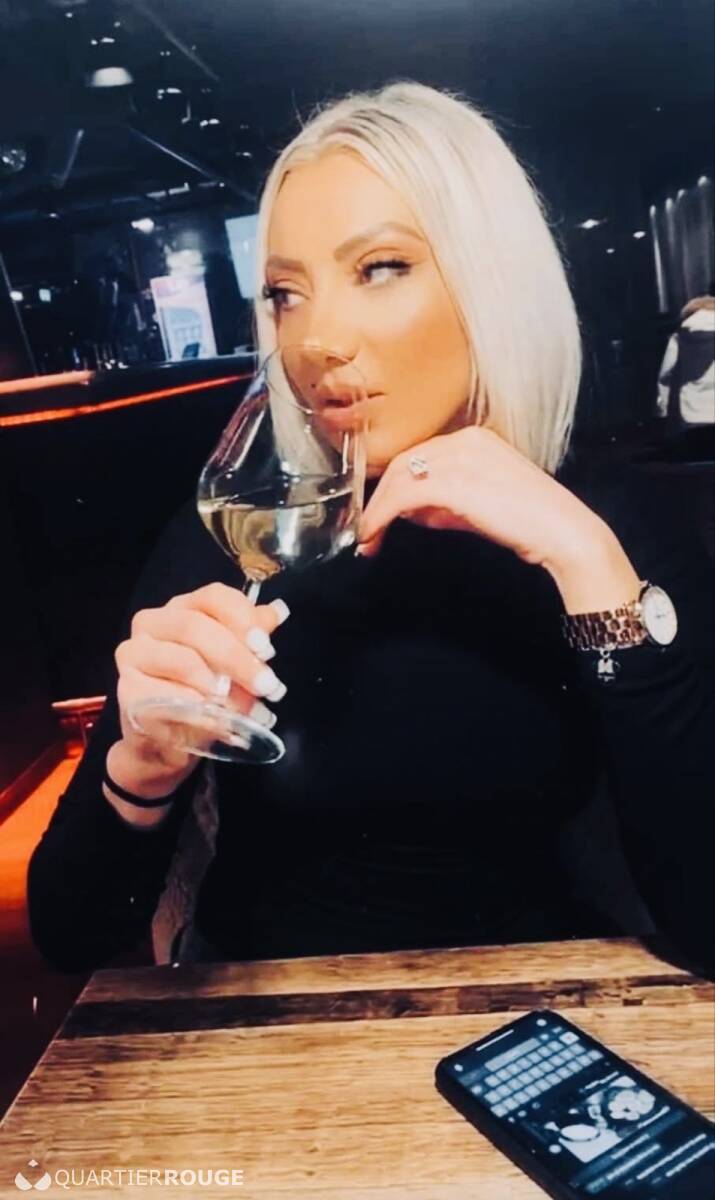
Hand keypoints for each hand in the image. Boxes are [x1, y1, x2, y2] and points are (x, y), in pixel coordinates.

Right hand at [109, 583, 289, 802]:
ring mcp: (133, 654)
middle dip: (237, 658)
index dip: (243, 619)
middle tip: (266, 685)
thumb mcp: (232, 666)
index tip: (266, 649)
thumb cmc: (201, 695)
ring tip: (245, 707)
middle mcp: (152, 623)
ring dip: (220, 686)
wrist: (167, 742)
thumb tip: (278, 612)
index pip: (213, 597)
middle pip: (196, 627)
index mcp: (182, 608)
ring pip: (182, 660)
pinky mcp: (126, 689)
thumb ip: (251, 638)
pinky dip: (197, 709)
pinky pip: (166, 696)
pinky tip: (216, 720)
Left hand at [358, 427, 640, 611]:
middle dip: (379, 500)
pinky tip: (374, 535)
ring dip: (376, 511)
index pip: (419, 457)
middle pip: (404, 464)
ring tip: (367, 538)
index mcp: (474, 439)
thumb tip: (412, 511)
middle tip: (364, 530)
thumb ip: (446, 503)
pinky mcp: (454, 481)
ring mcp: (459, 458)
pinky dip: (381, 516)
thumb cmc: (529, 523)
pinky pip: (402, 497)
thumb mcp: (480, 505)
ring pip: (398, 479)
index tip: (378, 513)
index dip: (393, 486)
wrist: (562, 532)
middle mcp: (465, 441)